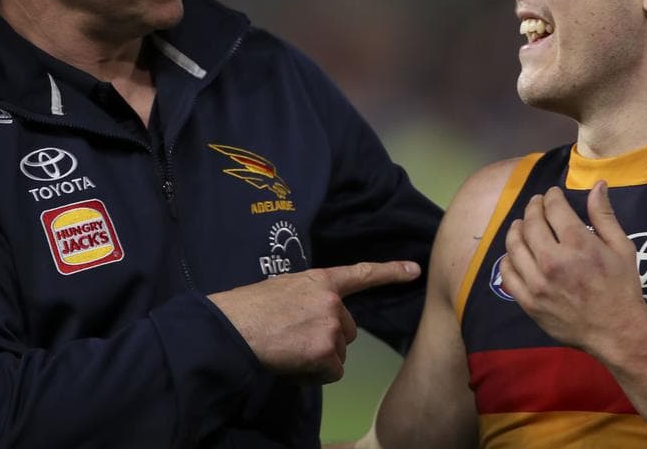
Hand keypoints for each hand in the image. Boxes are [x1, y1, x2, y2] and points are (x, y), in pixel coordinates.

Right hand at [208, 260, 420, 383]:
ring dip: (318, 359)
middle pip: (347, 331)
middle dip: (327, 341)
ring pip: (338, 354)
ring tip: (288, 350)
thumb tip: (310, 318)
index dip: (390, 271)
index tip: (414, 270)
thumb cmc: (247, 310)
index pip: (361, 274)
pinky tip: (292, 364)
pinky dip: (313, 375)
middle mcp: (331, 301)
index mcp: (320, 280)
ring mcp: (330, 325)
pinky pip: (331, 373)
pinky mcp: (325, 351)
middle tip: (294, 340)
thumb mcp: (283, 290)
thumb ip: (307, 299)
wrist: (232, 328)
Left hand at [499, 181, 646, 355]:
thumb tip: (597, 185)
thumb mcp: (622, 248)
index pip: (553, 208)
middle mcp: (553, 261)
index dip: (551, 196)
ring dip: (516, 229)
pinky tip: (513, 253)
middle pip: (531, 223)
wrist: (616, 331)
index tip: (552, 195)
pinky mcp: (529, 302)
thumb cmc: (622, 288)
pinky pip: (507, 274)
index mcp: (577, 244)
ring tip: (521, 224)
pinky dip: (507, 259)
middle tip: (537, 205)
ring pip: (514, 246)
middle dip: (533, 208)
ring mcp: (537, 283)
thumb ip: (604, 216)